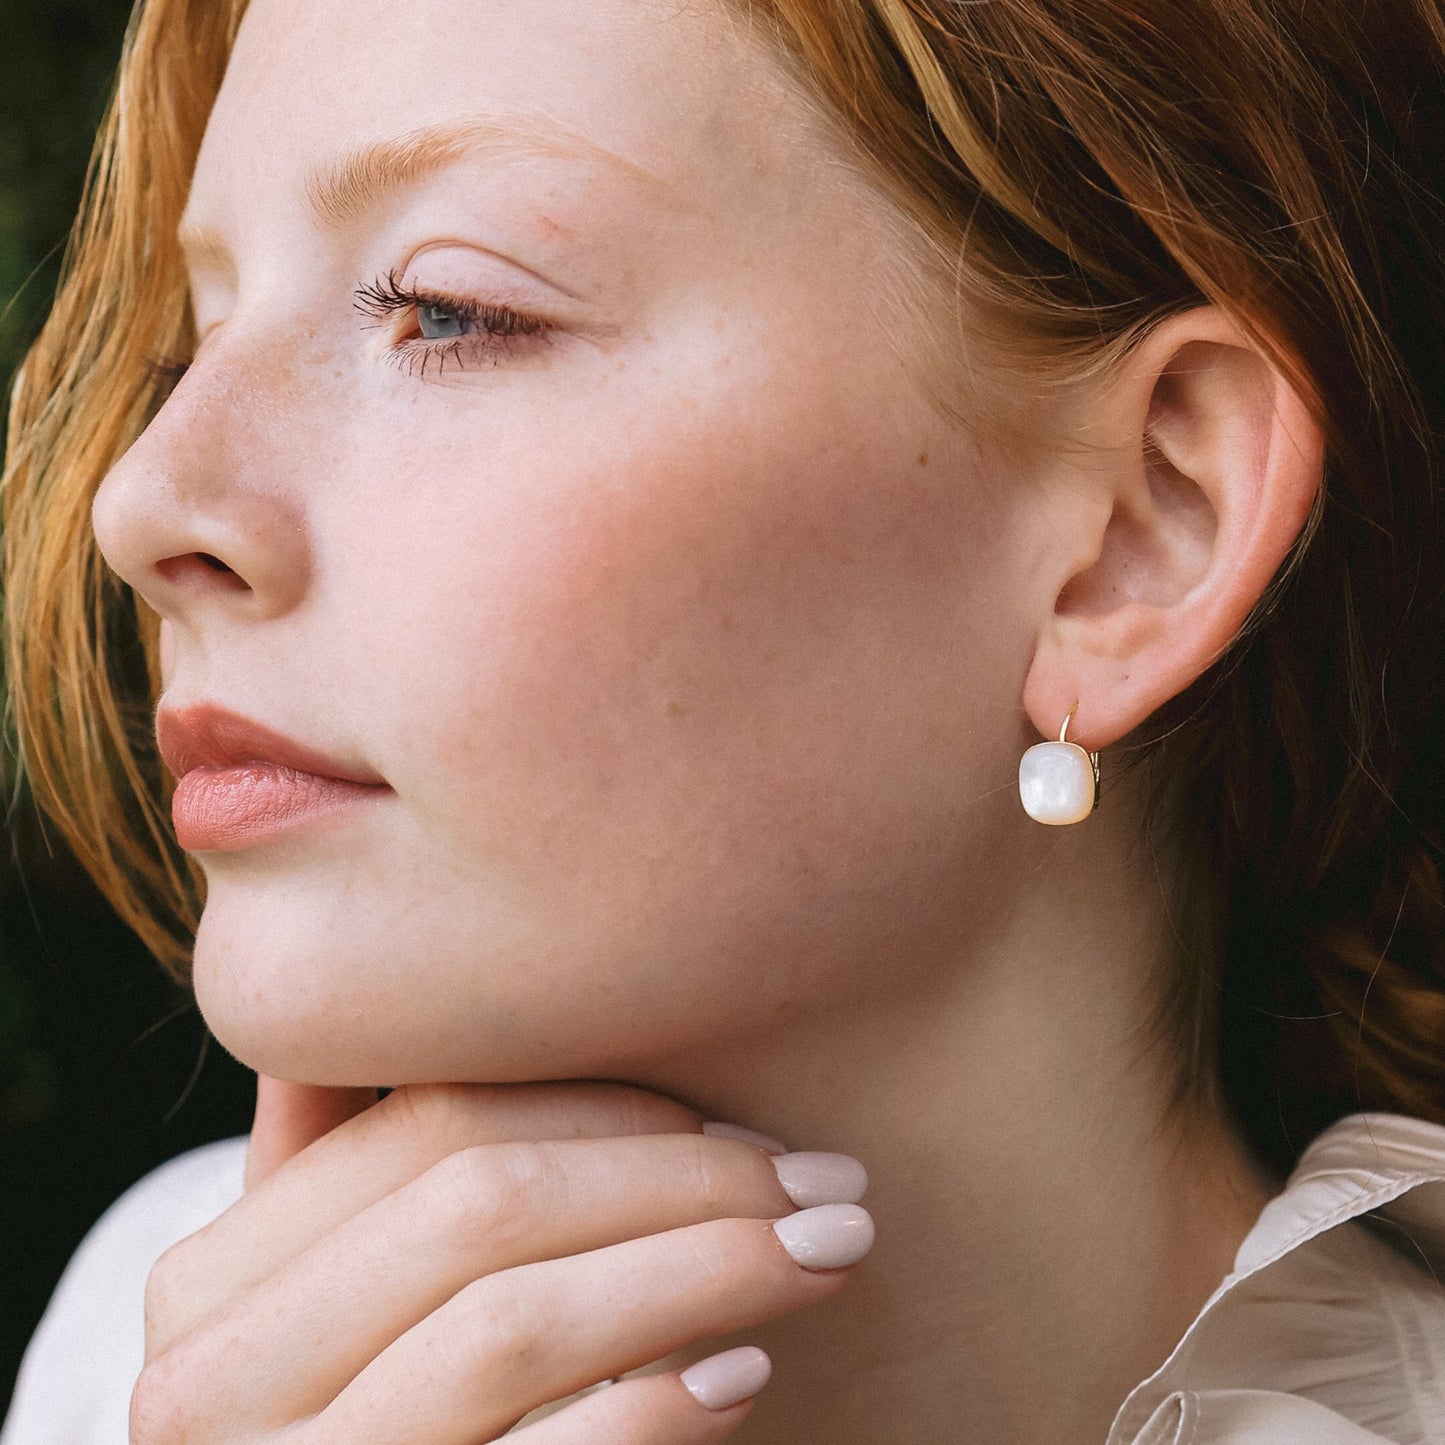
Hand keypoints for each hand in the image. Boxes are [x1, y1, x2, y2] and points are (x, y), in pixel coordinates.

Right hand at [131, 1078, 872, 1441]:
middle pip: (482, 1211)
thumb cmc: (375, 1406)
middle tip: (828, 1184)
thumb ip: (354, 1171)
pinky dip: (650, 1408)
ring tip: (822, 1252)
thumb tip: (422, 1009)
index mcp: (210, 1282)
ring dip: (700, 1271)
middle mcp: (210, 1386)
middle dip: (681, 1178)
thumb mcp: (335, 1296)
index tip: (742, 1116)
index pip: (429, 1130)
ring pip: (515, 1324)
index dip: (604, 1107)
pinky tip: (744, 1375)